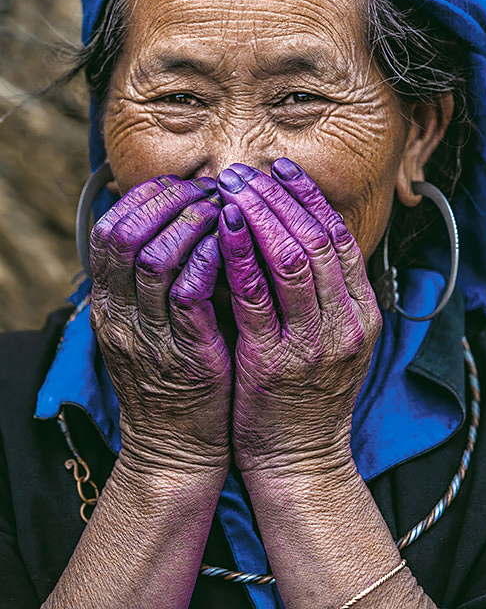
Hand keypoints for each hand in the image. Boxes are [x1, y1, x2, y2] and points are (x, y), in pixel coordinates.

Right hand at [89, 175, 231, 475]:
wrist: (176, 448)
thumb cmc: (173, 373)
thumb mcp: (148, 324)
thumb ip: (157, 278)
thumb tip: (181, 219)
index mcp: (108, 304)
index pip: (109, 231)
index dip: (144, 199)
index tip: (180, 184)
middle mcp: (119, 316)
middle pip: (126, 236)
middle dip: (167, 203)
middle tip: (207, 190)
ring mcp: (148, 337)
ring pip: (154, 259)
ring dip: (190, 225)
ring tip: (222, 209)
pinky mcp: (183, 356)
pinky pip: (189, 296)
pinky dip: (208, 262)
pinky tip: (231, 245)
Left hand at [216, 160, 381, 477]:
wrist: (301, 460)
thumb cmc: (308, 394)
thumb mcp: (333, 338)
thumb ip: (325, 291)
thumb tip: (297, 231)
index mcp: (363, 312)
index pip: (341, 237)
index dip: (310, 197)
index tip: (281, 168)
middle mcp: (347, 321)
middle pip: (319, 238)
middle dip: (281, 196)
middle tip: (247, 169)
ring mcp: (315, 342)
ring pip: (294, 257)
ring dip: (261, 214)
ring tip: (232, 187)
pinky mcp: (276, 361)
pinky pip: (258, 296)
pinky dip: (242, 256)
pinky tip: (225, 228)